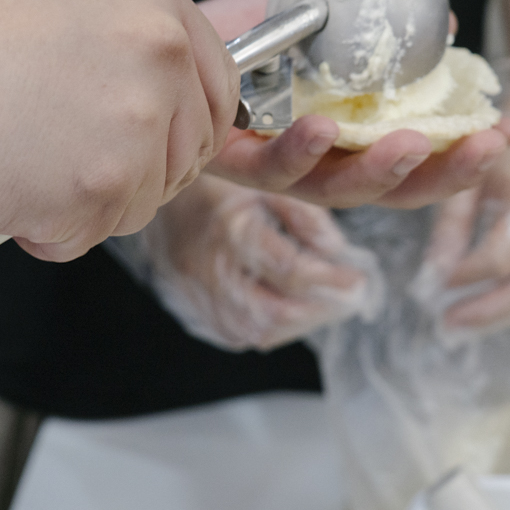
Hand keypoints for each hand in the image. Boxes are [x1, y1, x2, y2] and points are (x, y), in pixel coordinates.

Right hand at [0, 0, 239, 261]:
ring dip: (90, 206)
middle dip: (139, 172)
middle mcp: (161, 55)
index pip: (218, 85)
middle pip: (188, 152)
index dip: (185, 126)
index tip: (153, 144)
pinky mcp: (100, 189)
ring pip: (143, 202)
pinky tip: (4, 195)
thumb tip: (163, 91)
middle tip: (68, 164)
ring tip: (21, 168)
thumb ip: (127, 34)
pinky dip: (49, 234)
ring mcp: (136, 125)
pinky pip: (91, 237)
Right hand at [124, 174, 379, 351]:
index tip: (357, 277)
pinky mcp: (188, 303)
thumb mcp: (262, 176)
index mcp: (229, 228)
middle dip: (319, 312)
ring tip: (323, 306)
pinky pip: (233, 333)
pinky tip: (289, 312)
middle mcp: (208, 267)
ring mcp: (194, 291)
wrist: (152, 183)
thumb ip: (301, 212)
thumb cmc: (215, 176)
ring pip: (253, 332)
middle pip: (271, 314)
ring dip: (296, 325)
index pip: (290, 271)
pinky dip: (267, 328)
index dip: (331, 280)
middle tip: (347, 299)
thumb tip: (336, 251)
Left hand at [195, 0, 509, 209]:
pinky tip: (320, 127)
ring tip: (413, 141)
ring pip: (332, 189)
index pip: (415, 162)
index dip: (463, 155)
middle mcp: (315, 165)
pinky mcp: (225, 162)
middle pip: (387, 190)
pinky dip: (296, 149)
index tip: (509, 131)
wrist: (164, 31)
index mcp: (346, 140)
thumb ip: (378, 31)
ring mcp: (271, 169)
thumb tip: (449, 29)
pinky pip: (266, 167)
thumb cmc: (245, 35)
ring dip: (377, 170)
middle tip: (487, 146)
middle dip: (443, 173)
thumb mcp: (319, 23)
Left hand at [417, 62, 509, 330]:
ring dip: (505, 317)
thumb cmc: (506, 152)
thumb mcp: (472, 178)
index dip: (465, 274)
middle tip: (448, 324)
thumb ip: (451, 226)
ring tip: (465, 325)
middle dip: (488, 311)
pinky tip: (493, 313)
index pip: (499, 254)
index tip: (435, 284)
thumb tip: (431, 275)